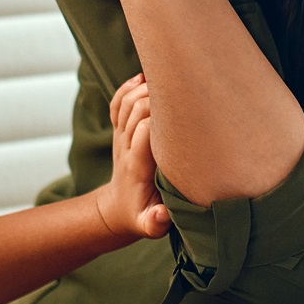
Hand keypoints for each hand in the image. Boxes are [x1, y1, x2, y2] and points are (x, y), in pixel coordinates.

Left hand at [94, 72, 173, 241]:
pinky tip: (144, 78)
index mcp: (137, 166)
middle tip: (185, 92)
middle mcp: (125, 146)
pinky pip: (119, 102)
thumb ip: (154, 222)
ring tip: (170, 82)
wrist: (118, 209)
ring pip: (127, 101)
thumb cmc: (141, 215)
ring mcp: (120, 136)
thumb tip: (160, 215)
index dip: (161, 118)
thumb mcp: (149, 225)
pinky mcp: (119, 130)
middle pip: (136, 109)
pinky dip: (128, 87)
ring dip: (146, 88)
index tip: (186, 114)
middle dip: (158, 97)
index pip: (144, 130)